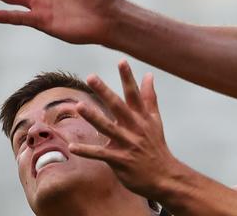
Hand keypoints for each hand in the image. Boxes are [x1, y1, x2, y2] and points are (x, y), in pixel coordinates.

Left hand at [69, 61, 180, 198]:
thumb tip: (149, 75)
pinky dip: (87, 151)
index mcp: (142, 117)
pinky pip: (101, 154)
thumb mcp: (155, 120)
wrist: (164, 176)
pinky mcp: (120, 160)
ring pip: (108, 128)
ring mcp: (128, 144)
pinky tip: (72, 147)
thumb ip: (150, 97)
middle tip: (91, 77)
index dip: (128, 77)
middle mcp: (135, 128)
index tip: (121, 61)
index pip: (134, 94)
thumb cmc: (156, 146)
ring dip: (93, 117)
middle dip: (104, 91)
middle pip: (118, 106)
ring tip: (79, 106)